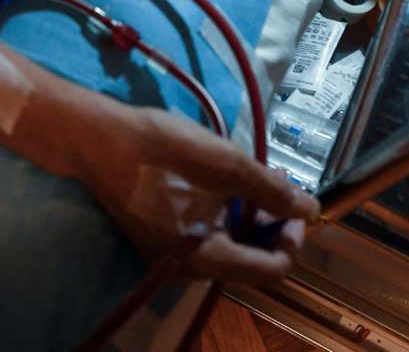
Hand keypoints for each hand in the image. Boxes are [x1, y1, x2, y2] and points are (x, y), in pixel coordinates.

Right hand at [78, 105, 318, 282]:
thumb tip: (311, 211)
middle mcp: (187, 270)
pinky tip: (220, 184)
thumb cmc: (161, 150)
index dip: (291, 236)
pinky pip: (205, 237)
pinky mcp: (159, 239)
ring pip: (228, 247)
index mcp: (206, 259)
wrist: (97, 139)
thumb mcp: (226, 164)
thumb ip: (272, 191)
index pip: (273, 269)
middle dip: (270, 223)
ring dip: (247, 216)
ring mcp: (169, 256)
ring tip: (248, 178)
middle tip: (273, 183)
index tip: (292, 202)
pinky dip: (222, 215)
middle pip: (251, 261)